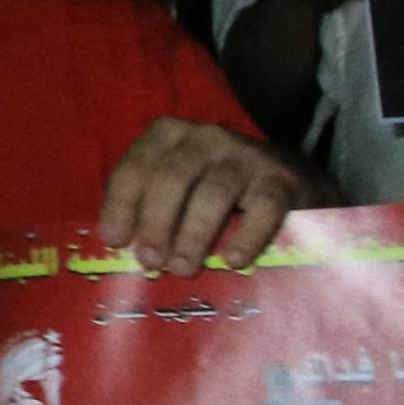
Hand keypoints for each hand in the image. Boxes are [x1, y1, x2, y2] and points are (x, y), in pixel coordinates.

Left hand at [96, 118, 305, 272]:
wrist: (287, 181)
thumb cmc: (216, 191)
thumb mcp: (178, 187)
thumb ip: (149, 207)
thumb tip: (123, 248)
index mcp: (169, 135)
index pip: (136, 167)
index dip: (122, 204)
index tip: (116, 242)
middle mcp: (205, 137)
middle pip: (172, 177)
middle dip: (156, 222)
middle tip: (151, 262)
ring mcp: (246, 155)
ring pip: (213, 192)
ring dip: (193, 235)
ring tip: (183, 268)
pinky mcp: (281, 180)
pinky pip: (263, 208)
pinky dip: (246, 236)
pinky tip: (233, 261)